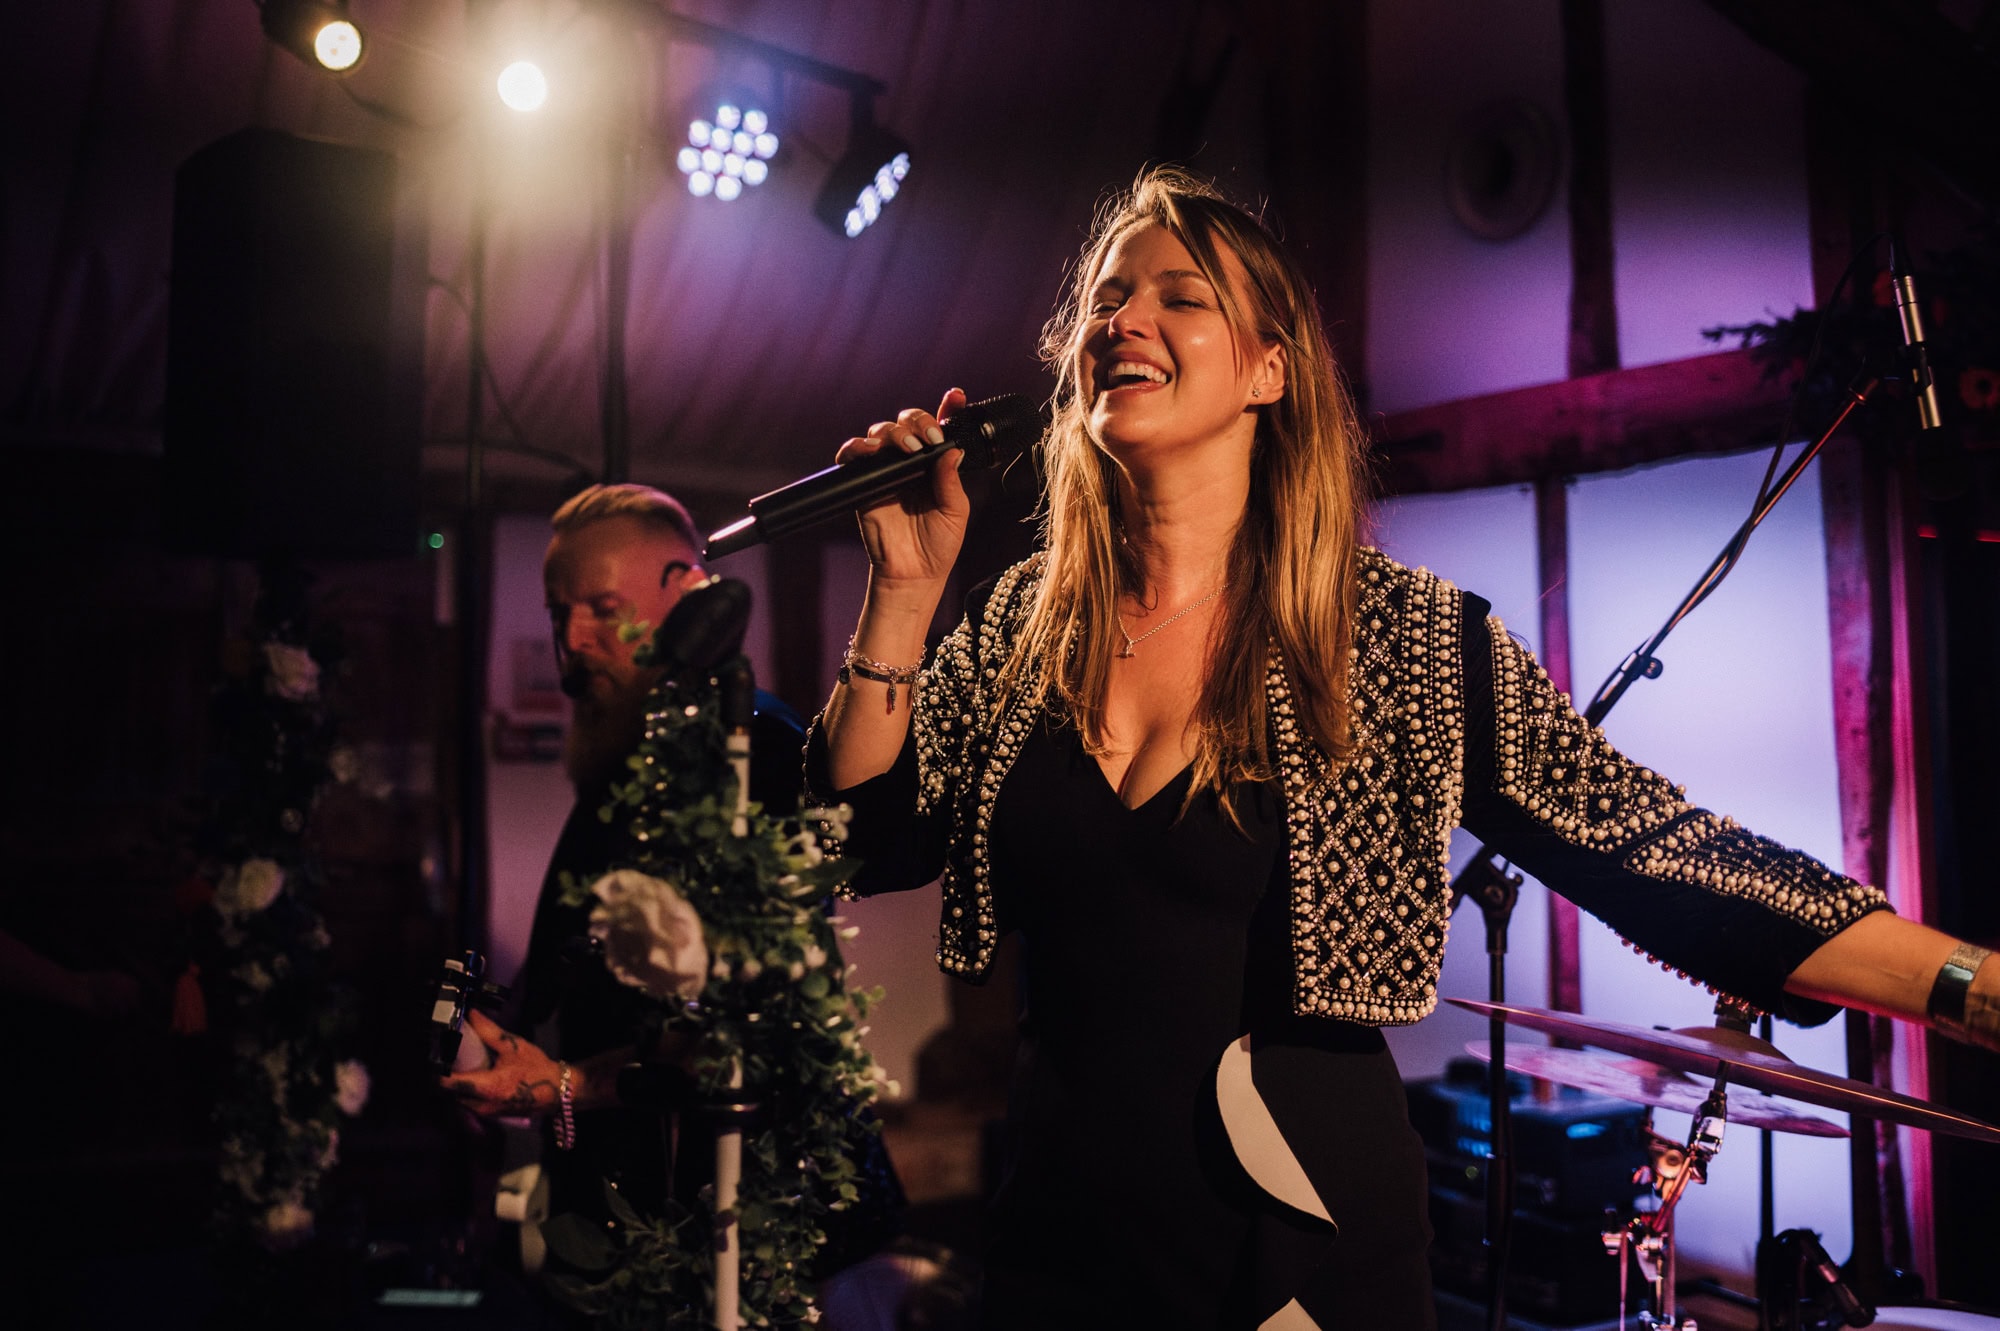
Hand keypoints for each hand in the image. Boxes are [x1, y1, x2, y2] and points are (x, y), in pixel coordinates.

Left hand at [440, 1010, 561, 1117]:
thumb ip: (489, 1031)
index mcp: (486, 1087)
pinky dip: (465, 1091)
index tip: (435, 1055)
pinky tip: (472, 1076)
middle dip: (446, 1076)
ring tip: (457, 1065)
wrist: (557, 1091)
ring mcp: (485, 1113)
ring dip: (455, 1084)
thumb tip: (470, 1014)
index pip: (447, 1084)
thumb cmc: (535, 1068)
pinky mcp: (489, 1115)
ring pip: (458, 1099)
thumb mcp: (513, 1046)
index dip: (437, 1070)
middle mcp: (481, 1105)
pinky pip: (468, 1103)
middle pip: (449, 1092)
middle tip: (446, 1057)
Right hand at [837, 388, 971, 589]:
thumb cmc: (938, 545)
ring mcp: (885, 470)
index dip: (948, 407)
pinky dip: (857, 446)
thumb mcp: (955, 512)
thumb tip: (952, 449)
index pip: (939, 428)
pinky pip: (852, 454)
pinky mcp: (863, 483)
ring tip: (908, 449)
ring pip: (881, 431)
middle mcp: (910, 462)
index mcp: (936, 465)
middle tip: (928, 440)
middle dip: (918, 421)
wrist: (913, 574)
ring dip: (894, 433)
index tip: (957, 396)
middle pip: (908, 421)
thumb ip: (951, 480)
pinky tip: (870, 450)